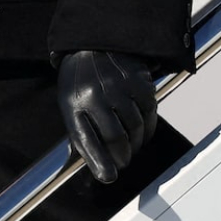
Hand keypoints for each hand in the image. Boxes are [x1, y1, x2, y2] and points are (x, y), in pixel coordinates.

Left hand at [56, 50, 158, 183]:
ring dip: (137, 143)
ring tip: (132, 147)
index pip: (86, 138)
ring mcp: (118, 85)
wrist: (92, 43)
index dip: (99, 161)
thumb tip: (101, 168)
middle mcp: (96, 93)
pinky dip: (149, 126)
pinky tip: (143, 130)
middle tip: (123, 162)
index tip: (109, 177)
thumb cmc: (79, 82)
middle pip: (116, 137)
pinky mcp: (138, 79)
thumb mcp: (70, 105)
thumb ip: (82, 134)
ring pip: (136, 127)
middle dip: (123, 156)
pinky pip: (149, 111)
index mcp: (74, 102)